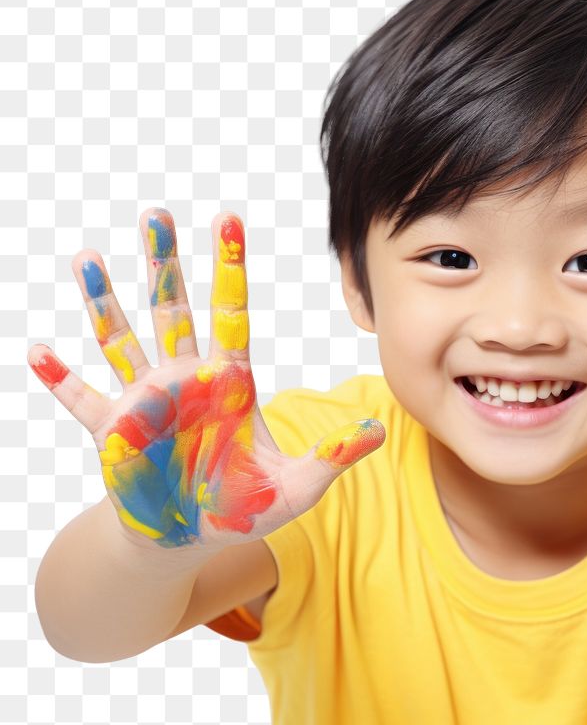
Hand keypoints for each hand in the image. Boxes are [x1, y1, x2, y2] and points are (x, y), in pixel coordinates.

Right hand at [29, 208, 384, 550]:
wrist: (190, 539)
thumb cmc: (242, 508)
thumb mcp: (297, 486)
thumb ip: (334, 455)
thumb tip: (382, 429)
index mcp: (230, 382)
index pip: (231, 311)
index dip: (229, 266)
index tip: (228, 218)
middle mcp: (185, 380)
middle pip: (173, 309)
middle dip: (163, 263)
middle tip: (155, 214)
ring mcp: (146, 402)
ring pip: (122, 338)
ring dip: (104, 301)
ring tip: (88, 258)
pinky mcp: (114, 433)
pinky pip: (83, 400)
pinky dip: (60, 379)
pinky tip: (37, 351)